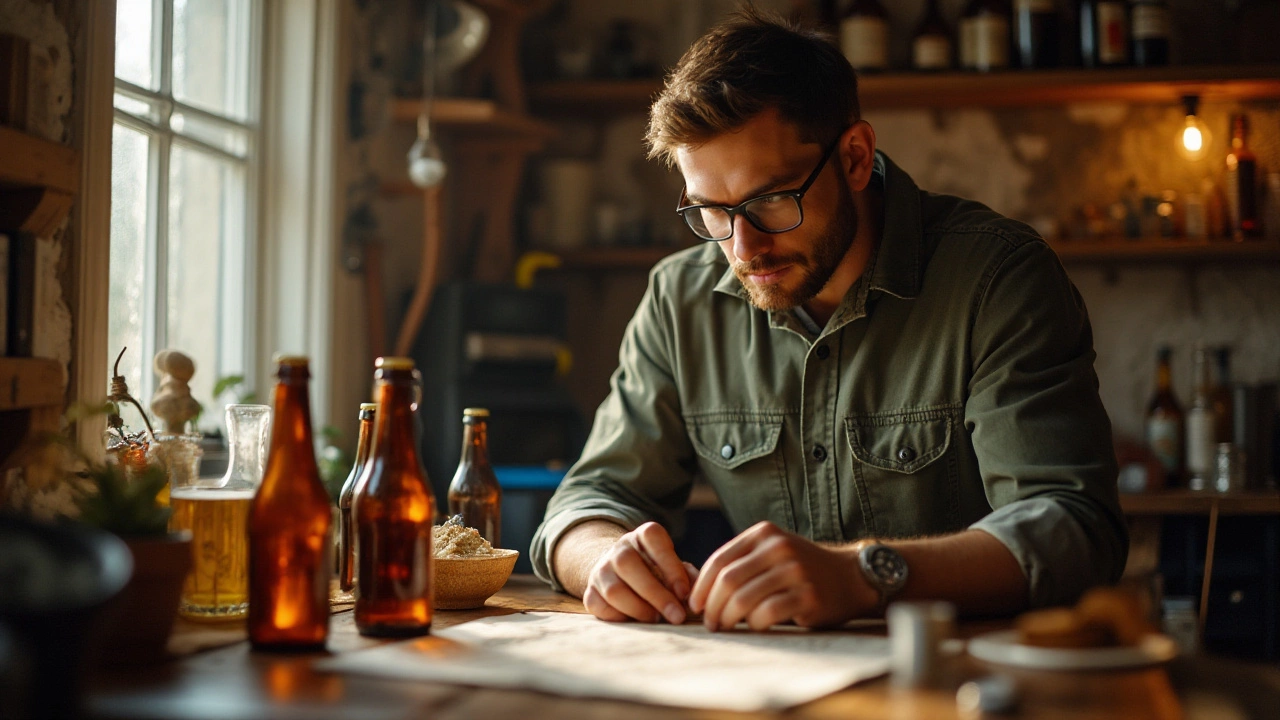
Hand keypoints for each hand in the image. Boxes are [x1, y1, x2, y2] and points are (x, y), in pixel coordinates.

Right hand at [583, 521, 697, 624]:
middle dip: (655, 594)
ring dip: (639, 609)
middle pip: (628, 564)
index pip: (652, 537)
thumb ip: (688, 577)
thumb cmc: (659, 573)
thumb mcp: (676, 568)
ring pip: (614, 589)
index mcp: (643, 536)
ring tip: (656, 620)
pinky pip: (600, 607)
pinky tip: (636, 622)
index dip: (669, 565)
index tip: (684, 592)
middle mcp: (619, 549)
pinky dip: (620, 618)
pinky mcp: (590, 593)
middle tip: (676, 616)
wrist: (623, 575)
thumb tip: (696, 596)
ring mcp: (601, 570)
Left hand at [688, 521, 874, 630]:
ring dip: (728, 618)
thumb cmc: (801, 569)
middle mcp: (778, 547)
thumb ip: (741, 562)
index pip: (719, 560)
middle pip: (728, 581)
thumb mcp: (771, 552)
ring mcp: (795, 570)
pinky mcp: (808, 595)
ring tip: (725, 628)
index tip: (695, 605)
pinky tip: (755, 627)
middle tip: (710, 623)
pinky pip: (768, 613)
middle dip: (712, 606)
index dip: (702, 586)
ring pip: (744, 598)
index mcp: (763, 534)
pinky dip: (754, 624)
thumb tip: (698, 591)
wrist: (850, 576)